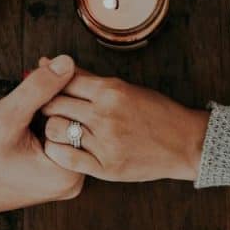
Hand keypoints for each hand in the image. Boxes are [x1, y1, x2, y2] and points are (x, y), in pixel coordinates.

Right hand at [0, 55, 83, 217]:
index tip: (44, 65)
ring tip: (30, 88)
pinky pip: (57, 138)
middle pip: (76, 120)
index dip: (63, 84)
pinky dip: (45, 119)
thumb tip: (67, 62)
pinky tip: (28, 107)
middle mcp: (73, 180)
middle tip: (40, 68)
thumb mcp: (6, 118)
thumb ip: (38, 89)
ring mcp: (64, 179)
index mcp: (68, 172)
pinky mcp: (54, 175)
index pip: (81, 114)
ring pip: (66, 127)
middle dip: (58, 92)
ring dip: (50, 104)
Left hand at [40, 66, 209, 181]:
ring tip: (56, 128)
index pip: (63, 81)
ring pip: (55, 130)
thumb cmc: (155, 112)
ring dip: (50, 128)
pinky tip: (62, 147)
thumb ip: (86, 78)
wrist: (185, 143)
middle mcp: (105, 114)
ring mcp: (105, 142)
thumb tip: (50, 62)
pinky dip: (57, 151)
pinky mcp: (106, 167)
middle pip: (54, 104)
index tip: (44, 89)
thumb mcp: (124, 87)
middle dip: (45, 105)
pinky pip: (66, 157)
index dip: (48, 83)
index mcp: (110, 90)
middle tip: (45, 109)